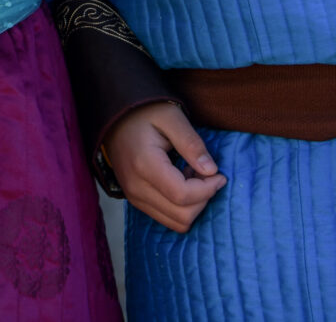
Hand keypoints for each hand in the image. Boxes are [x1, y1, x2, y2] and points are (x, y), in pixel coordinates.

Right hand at [104, 101, 225, 232]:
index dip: (208, 189)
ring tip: (194, 177)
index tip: (220, 174)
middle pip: (182, 215)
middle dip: (204, 199)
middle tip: (208, 174)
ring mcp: (134, 197)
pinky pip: (167, 218)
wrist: (115, 118)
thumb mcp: (172, 117)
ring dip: (194, 205)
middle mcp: (136, 187)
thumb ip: (192, 144)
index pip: (183, 195)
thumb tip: (212, 171)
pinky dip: (182, 207)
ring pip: (176, 223)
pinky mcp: (136, 200)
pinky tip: (182, 182)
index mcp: (145, 165)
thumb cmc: (145, 113)